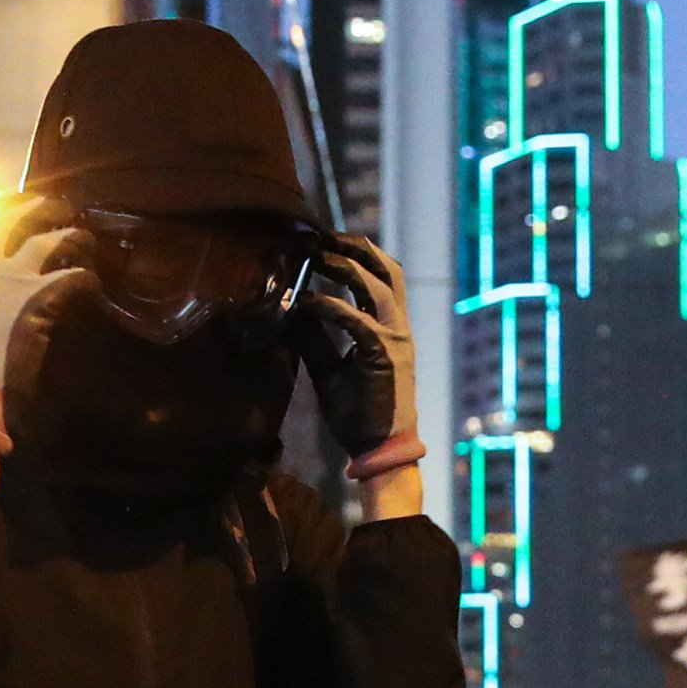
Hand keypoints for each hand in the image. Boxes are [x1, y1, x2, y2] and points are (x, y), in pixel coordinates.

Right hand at [0, 205, 98, 482]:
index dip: (5, 207)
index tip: (22, 198)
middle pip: (15, 220)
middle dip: (42, 208)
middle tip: (61, 209)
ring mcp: (11, 283)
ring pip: (48, 243)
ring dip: (72, 238)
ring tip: (85, 241)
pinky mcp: (37, 302)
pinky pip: (70, 277)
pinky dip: (85, 277)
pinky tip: (93, 282)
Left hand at [294, 235, 421, 478]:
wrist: (380, 451)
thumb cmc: (358, 414)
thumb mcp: (329, 370)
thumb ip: (314, 341)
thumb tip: (289, 313)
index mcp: (388, 328)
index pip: (379, 277)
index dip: (355, 254)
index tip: (321, 242)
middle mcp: (397, 328)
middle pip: (386, 270)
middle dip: (356, 247)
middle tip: (320, 235)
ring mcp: (395, 340)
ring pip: (378, 287)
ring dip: (346, 266)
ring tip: (316, 255)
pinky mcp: (384, 357)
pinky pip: (358, 323)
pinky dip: (332, 307)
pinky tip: (308, 301)